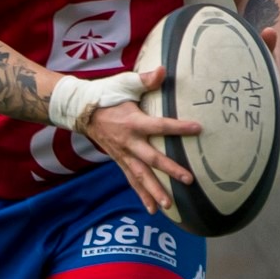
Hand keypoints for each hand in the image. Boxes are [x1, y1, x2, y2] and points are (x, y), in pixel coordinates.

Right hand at [82, 65, 201, 215]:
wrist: (82, 111)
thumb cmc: (107, 95)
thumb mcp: (124, 83)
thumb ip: (145, 79)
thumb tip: (163, 70)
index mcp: (133, 122)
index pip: (160, 126)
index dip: (178, 127)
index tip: (197, 129)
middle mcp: (128, 142)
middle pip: (152, 159)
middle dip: (170, 170)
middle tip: (188, 180)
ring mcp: (123, 155)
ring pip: (140, 176)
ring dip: (154, 191)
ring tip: (169, 206)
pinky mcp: (120, 161)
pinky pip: (132, 180)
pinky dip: (142, 195)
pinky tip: (152, 209)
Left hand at [259, 28, 279, 161]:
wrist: (263, 64)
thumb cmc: (258, 58)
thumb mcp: (262, 49)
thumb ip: (266, 42)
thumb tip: (269, 30)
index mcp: (277, 83)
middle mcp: (278, 100)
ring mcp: (273, 111)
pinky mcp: (264, 119)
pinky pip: (269, 134)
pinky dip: (270, 146)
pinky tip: (266, 161)